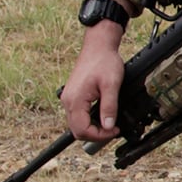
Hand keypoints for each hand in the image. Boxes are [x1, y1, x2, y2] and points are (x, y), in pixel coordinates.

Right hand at [63, 20, 126, 140]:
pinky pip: (78, 115)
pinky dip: (89, 120)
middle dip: (95, 134)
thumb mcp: (111, 85)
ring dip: (92, 128)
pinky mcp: (73, 95)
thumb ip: (109, 107)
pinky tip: (101, 116)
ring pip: (77, 124)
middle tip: (112, 129)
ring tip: (109, 123)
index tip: (114, 130)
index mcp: (75, 100)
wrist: (98, 46)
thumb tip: (108, 126)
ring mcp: (69, 98)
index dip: (99, 135)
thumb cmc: (104, 61)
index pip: (82, 130)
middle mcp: (68, 101)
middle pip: (77, 130)